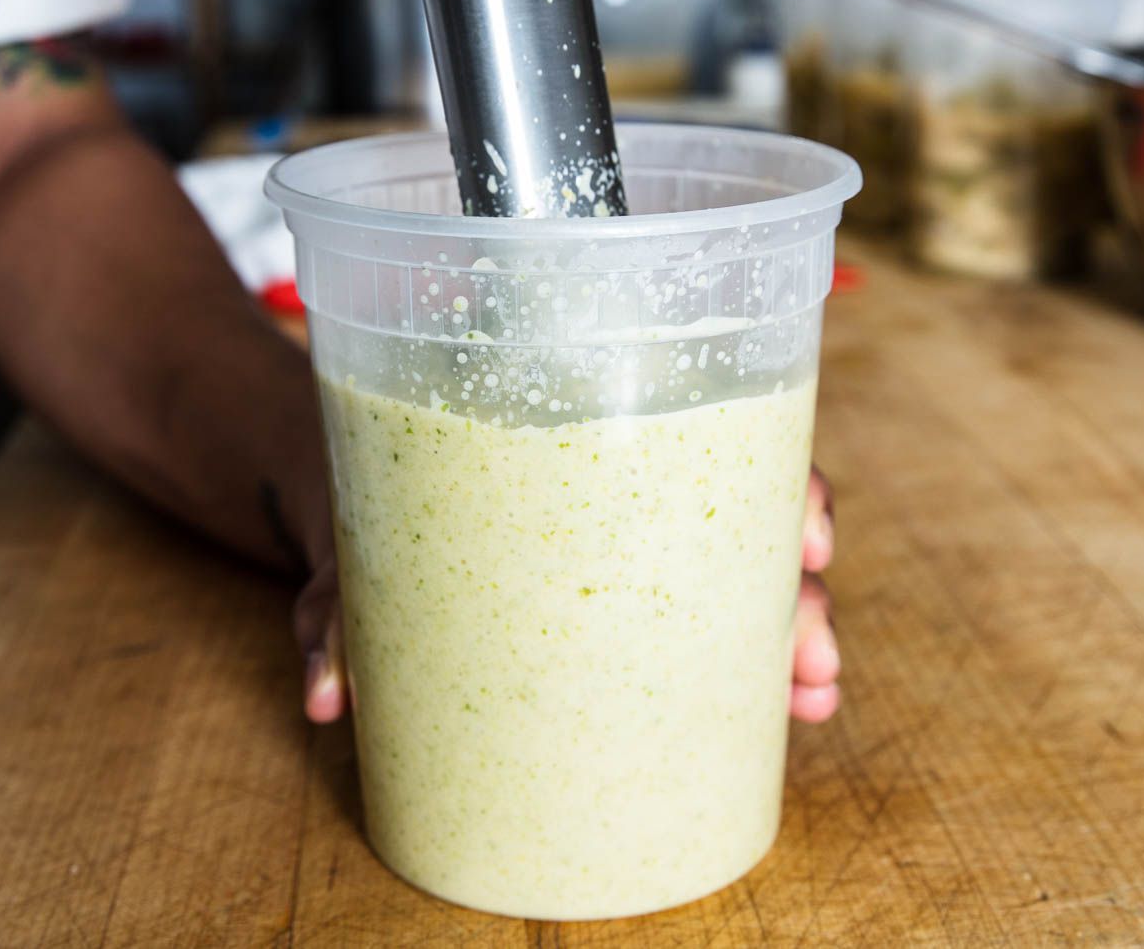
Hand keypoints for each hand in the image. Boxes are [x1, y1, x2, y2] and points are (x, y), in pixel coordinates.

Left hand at [296, 464, 839, 724]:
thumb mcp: (347, 546)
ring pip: (737, 571)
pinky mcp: (617, 593)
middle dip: (798, 592)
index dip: (776, 484)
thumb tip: (328, 700)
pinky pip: (701, 613)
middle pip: (741, 515)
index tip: (812, 540)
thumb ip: (334, 611)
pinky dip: (745, 658)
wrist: (347, 507)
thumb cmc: (363, 504)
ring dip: (789, 635)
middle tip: (815, 663)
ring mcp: (624, 539)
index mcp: (571, 434)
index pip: (703, 434)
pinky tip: (780, 708)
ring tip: (811, 698)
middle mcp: (618, 480)